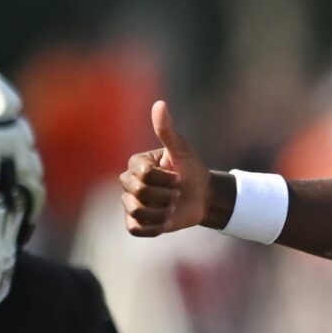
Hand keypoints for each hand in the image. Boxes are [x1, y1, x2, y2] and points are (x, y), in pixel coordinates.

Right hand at [120, 100, 210, 236]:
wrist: (202, 196)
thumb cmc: (191, 170)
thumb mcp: (182, 150)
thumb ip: (167, 131)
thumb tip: (159, 104)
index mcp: (137, 164)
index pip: (143, 174)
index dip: (165, 179)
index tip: (178, 177)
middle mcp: (129, 182)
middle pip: (139, 193)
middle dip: (165, 196)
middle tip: (178, 194)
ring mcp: (130, 202)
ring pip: (137, 211)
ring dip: (162, 212)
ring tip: (172, 208)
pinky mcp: (136, 222)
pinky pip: (135, 229)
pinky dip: (153, 228)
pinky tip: (166, 222)